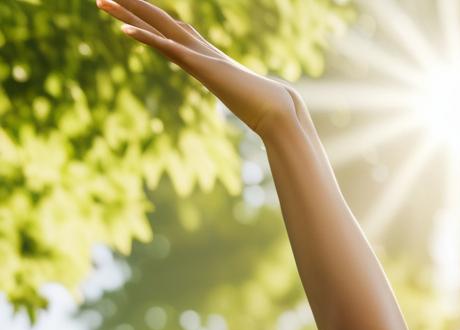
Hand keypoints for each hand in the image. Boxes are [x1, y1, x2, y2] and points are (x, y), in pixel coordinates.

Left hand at [96, 0, 297, 136]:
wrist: (282, 112)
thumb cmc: (272, 111)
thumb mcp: (250, 104)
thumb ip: (244, 99)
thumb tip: (253, 107)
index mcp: (210, 60)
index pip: (174, 34)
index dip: (151, 23)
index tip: (131, 14)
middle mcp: (202, 51)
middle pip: (159, 22)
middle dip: (131, 8)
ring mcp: (201, 57)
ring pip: (158, 27)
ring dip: (129, 12)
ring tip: (101, 0)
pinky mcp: (202, 67)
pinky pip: (167, 48)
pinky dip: (146, 38)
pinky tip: (124, 31)